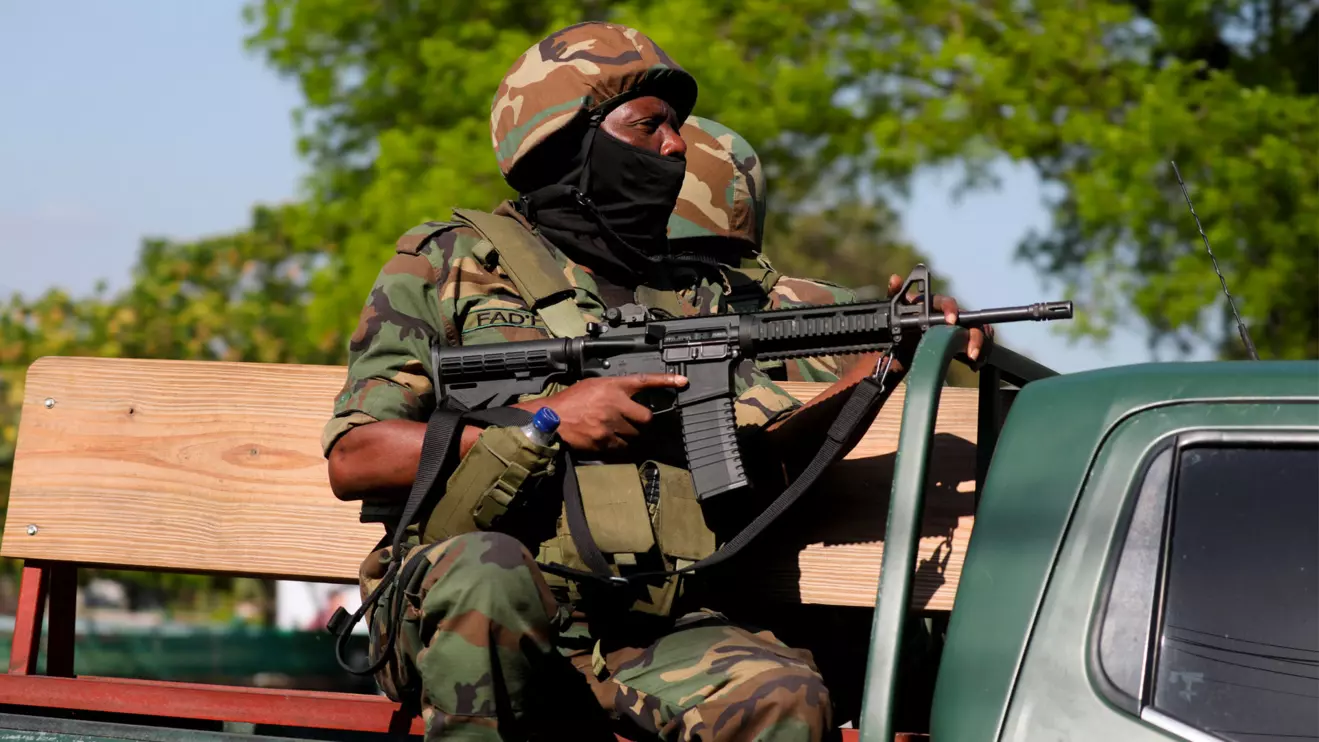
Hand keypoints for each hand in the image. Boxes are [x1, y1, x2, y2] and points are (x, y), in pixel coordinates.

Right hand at [520, 373, 687, 452]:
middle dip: (642, 421)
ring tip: (614, 431)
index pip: (644, 380)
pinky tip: (608, 441)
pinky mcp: (605, 441)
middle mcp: (615, 403)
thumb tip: (626, 397)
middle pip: (645, 417)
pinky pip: (622, 447)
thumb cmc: (569, 401)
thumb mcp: (592, 385)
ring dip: (630, 435)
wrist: (551, 419)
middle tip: (633, 421)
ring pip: (635, 434)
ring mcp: (611, 424)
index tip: (682, 382)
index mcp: (613, 386)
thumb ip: (612, 389)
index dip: (665, 380)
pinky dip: (619, 446)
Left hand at [884, 274, 994, 368]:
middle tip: (970, 350)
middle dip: (973, 334)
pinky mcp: (963, 340)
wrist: (904, 344)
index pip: (947, 302)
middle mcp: (950, 314)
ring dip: (979, 343)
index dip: (950, 309)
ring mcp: (959, 327)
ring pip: (978, 330)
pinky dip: (981, 352)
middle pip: (969, 319)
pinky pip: (979, 342)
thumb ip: (895, 295)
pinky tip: (975, 363)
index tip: (950, 320)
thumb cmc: (901, 323)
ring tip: (973, 358)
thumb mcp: (895, 311)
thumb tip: (895, 278)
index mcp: (935, 305)